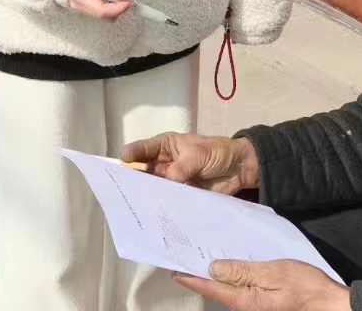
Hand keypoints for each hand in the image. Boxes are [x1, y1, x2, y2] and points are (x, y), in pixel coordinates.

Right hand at [66, 0, 132, 19]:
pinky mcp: (87, 8)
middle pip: (105, 15)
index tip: (129, 1)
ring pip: (106, 15)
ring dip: (115, 3)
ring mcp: (82, 8)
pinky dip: (110, 3)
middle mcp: (78, 4)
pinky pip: (104, 11)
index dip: (118, 8)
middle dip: (117, 5)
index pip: (101, 10)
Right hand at [121, 132, 259, 194]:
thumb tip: (168, 182)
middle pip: (144, 172)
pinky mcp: (180, 196)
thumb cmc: (217, 152)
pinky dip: (161, 207)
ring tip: (136, 207)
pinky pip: (167, 201)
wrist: (239, 168)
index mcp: (166, 146)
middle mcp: (164, 164)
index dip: (132, 154)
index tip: (122, 160)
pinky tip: (154, 216)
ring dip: (147, 196)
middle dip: (134, 180)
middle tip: (123, 190)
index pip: (144, 149)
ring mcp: (171, 181)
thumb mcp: (198, 155)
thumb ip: (182, 168)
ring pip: (154, 188)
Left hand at [173, 259, 349, 310]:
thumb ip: (242, 271)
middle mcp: (243, 306)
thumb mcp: (273, 273)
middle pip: (215, 289)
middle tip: (184, 255)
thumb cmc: (305, 287)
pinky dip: (231, 277)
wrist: (329, 305)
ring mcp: (252, 306)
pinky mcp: (261, 303)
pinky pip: (239, 289)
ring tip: (203, 255)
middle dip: (199, 274)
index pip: (209, 288)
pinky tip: (230, 265)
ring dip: (215, 274)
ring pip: (227, 289)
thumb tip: (213, 267)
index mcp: (243, 300)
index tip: (172, 267)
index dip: (189, 277)